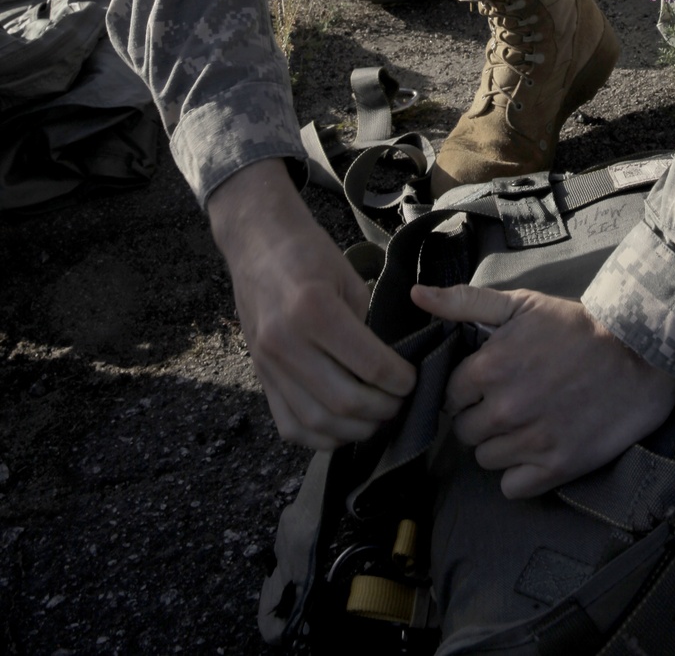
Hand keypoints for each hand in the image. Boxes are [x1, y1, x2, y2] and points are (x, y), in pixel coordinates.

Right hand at [208, 160, 414, 449]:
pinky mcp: (259, 376)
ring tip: (377, 419)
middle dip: (382, 410)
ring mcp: (268, 364)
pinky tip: (343, 429)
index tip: (412, 380)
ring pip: (317, 422)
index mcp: (314, 310)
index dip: (400, 381)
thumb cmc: (308, 253)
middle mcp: (286, 342)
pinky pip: (289, 426)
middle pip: (344, 402)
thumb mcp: (348, 280)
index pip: (370, 365)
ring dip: (355, 430)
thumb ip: (364, 328)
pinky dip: (320, 438)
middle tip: (400, 403)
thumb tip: (386, 371)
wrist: (258, 242)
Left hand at [412, 283, 674, 497]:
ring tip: (527, 424)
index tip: (490, 384)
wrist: (637, 356)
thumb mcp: (520, 304)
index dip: (469, 391)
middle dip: (482, 419)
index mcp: (487, 369)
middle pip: (466, 432)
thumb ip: (463, 302)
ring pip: (486, 460)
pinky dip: (520, 475)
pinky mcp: (555, 468)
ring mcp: (529, 442)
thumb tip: (417, 296)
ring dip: (500, 446)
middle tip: (511, 403)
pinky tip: (536, 450)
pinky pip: (512, 488)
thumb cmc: (575, 327)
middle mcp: (503, 410)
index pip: (451, 398)